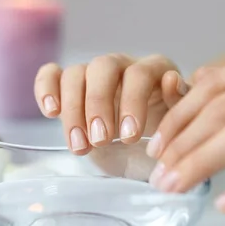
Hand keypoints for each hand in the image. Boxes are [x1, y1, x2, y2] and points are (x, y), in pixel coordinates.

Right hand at [34, 54, 188, 153]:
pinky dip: (45, 88)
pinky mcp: (68, 88)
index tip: (129, 137)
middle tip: (100, 140)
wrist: (140, 159)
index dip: (132, 102)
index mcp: (154, 70)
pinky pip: (51, 75)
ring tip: (80, 148)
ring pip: (76, 74)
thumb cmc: (162, 141)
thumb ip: (178, 106)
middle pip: (103, 66)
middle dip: (98, 104)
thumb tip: (171, 80)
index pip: (140, 73)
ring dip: (73, 111)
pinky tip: (50, 112)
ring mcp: (93, 75)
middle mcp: (122, 66)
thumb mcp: (176, 130)